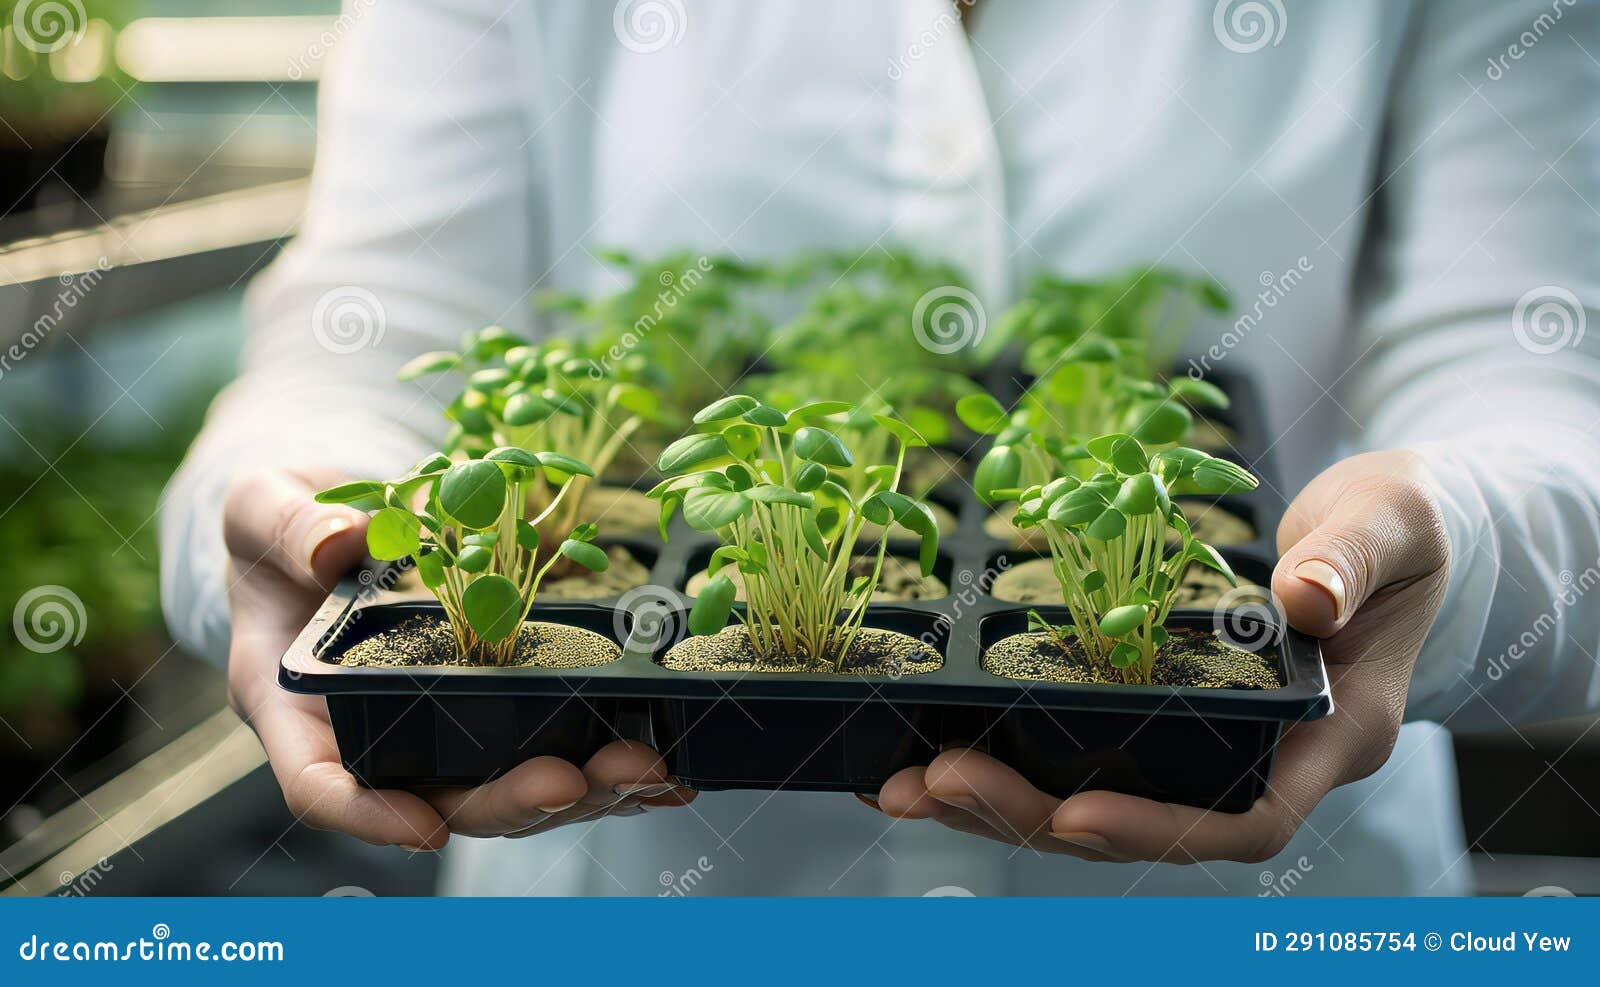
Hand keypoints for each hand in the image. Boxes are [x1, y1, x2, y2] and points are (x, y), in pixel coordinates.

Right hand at [222, 467, 692, 850]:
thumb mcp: (262, 508)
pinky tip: (666, 764)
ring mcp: (439, 726)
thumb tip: (336, 541)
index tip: (427, 826)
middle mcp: (373, 734)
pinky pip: (549, 747)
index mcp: (299, 706)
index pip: (321, 786)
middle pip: (443, 798)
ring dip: (582, 791)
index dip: (371, 816)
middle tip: (577, 781)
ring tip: (645, 769)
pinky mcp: (495, 703)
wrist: (336, 515)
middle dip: (515, 800)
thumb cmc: (281, 524)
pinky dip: (607, 763)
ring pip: (509, 788)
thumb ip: (287, 526)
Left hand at [872, 450, 1448, 862]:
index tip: (1073, 814)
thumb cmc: (1400, 529)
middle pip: (1144, 821)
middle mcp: (1264, 757)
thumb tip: (1306, 600)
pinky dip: (1008, 758)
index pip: (1247, 818)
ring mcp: (1212, 742)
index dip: (1158, 828)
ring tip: (903, 787)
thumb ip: (1352, 560)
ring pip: (1099, 801)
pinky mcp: (1168, 713)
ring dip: (1000, 802)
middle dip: (1035, 815)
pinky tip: (932, 749)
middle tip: (936, 782)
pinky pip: (1085, 753)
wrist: (1385, 533)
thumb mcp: (1391, 522)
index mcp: (1329, 732)